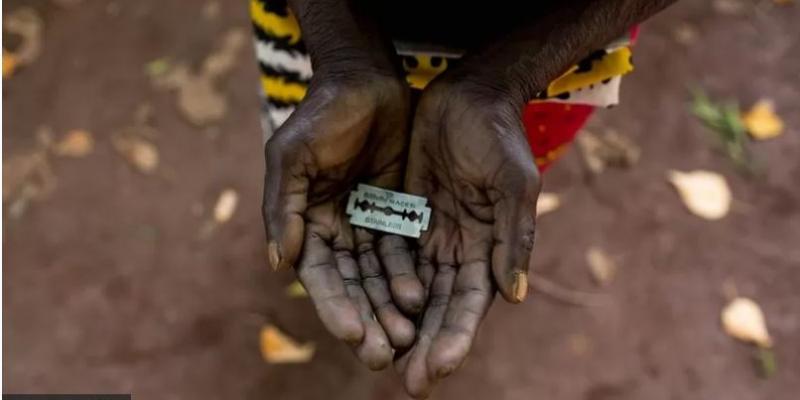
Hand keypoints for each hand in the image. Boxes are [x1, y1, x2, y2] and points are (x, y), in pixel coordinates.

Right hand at [263, 72, 423, 368]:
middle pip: (351, 285)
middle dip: (365, 320)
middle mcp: (336, 230)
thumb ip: (282, 207)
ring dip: (389, 308)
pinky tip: (421, 300)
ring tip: (406, 339)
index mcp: (305, 222)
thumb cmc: (322, 114)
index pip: (320, 275)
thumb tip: (277, 264)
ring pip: (379, 276)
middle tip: (383, 356)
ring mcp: (368, 223)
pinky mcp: (398, 213)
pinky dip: (409, 277)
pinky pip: (404, 252)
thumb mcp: (293, 155)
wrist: (366, 80)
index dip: (334, 306)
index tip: (352, 335)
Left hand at [397, 78, 540, 395]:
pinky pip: (388, 257)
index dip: (455, 337)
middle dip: (425, 345)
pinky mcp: (404, 215)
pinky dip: (378, 286)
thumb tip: (514, 297)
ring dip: (398, 325)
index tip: (436, 369)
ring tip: (380, 359)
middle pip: (439, 308)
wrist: (470, 95)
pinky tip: (364, 311)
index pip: (469, 304)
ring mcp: (430, 235)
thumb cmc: (499, 137)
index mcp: (488, 248)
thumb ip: (515, 238)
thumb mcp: (513, 184)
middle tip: (409, 384)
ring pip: (411, 290)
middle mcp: (458, 249)